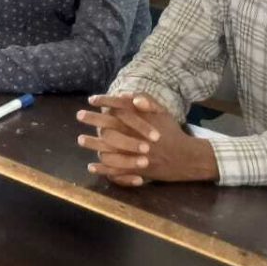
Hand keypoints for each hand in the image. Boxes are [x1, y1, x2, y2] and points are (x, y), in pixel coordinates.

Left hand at [76, 93, 218, 184]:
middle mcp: (138, 136)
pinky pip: (117, 170)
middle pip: (112, 126)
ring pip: (111, 149)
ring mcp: (137, 154)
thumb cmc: (172, 133)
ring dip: (94, 144)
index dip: (105, 101)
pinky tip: (91, 166)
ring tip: (80, 139)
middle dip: (94, 120)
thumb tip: (128, 96)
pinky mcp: (138, 169)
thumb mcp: (163, 113)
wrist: (187, 158)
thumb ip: (147, 102)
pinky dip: (104, 169)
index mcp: (143, 121)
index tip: (92, 99)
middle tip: (79, 115)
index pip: (121, 107)